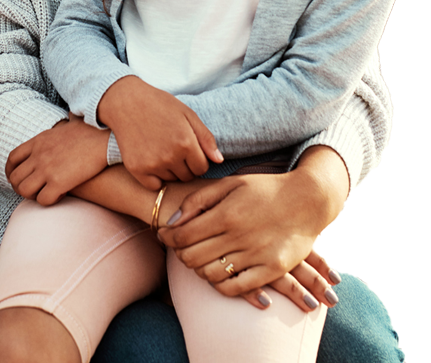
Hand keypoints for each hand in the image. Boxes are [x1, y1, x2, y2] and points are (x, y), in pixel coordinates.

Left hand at [5, 116, 109, 204]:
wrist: (105, 137)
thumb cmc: (92, 131)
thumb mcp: (66, 125)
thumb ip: (60, 128)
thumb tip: (71, 116)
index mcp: (38, 142)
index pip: (12, 159)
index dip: (11, 172)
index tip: (17, 179)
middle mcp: (38, 155)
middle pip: (15, 177)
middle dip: (20, 188)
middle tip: (32, 192)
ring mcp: (47, 169)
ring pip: (24, 190)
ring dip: (32, 196)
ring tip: (44, 195)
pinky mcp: (59, 182)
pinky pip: (43, 200)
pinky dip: (48, 201)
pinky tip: (60, 196)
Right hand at [97, 76, 221, 188]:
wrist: (125, 101)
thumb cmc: (158, 104)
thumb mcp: (187, 114)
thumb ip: (206, 138)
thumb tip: (219, 160)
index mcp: (186, 143)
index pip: (202, 168)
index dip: (197, 160)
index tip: (188, 150)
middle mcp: (170, 157)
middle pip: (187, 176)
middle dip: (184, 166)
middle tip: (172, 148)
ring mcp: (152, 164)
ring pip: (171, 180)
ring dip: (169, 170)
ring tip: (160, 150)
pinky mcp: (136, 168)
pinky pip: (153, 185)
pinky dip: (154, 178)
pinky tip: (150, 161)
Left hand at [157, 172, 338, 311]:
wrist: (308, 199)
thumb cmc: (264, 189)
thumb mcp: (229, 184)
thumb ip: (198, 200)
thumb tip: (173, 222)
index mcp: (226, 214)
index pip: (183, 236)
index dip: (168, 238)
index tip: (164, 235)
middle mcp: (239, 237)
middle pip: (192, 258)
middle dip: (179, 254)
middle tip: (180, 247)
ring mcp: (257, 255)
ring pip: (211, 275)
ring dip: (198, 269)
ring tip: (199, 259)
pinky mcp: (272, 269)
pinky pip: (236, 287)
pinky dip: (220, 285)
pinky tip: (218, 274)